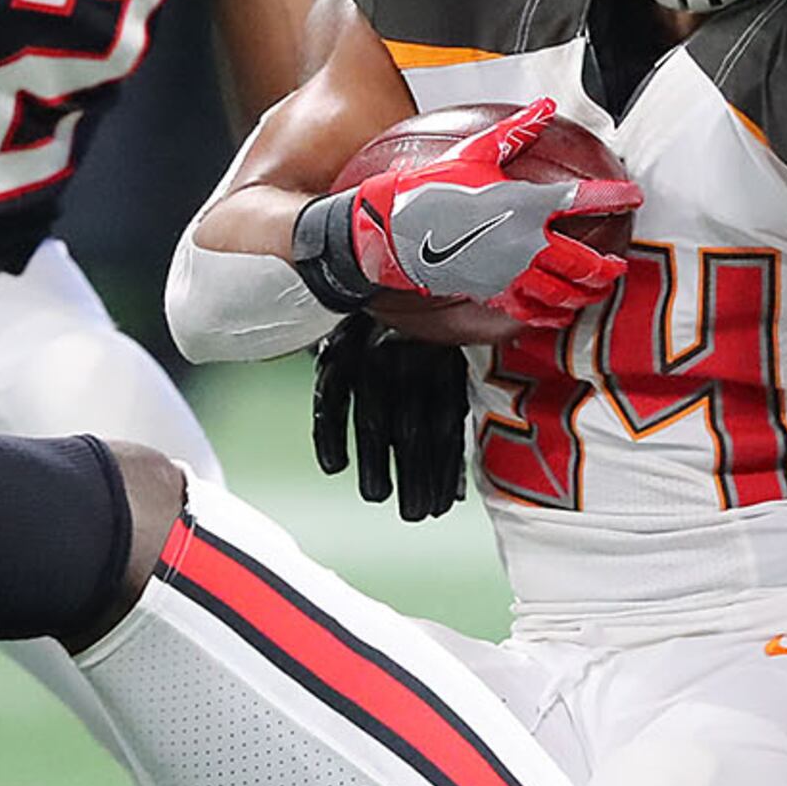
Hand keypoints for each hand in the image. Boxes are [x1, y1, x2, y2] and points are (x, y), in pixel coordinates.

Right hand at [303, 100, 640, 326]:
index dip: (615, 197)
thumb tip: (544, 106)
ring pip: (564, 293)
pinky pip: (531, 312)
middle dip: (607, 268)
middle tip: (617, 266)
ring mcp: (511, 273)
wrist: (392, 229)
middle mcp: (526, 243)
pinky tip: (558, 315)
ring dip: (586, 294)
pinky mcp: (492, 293)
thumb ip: (515, 132)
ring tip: (596, 292)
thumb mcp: (474, 152)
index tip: (634, 196)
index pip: (584, 201)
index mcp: (526, 204)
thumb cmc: (430, 187)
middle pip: (584, 263)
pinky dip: (551, 316)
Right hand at [311, 312, 467, 522]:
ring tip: (377, 495)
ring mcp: (371, 353)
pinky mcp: (335, 350)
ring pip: (373, 416)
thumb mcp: (443, 355)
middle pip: (412, 425)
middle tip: (414, 514)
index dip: (444, 468)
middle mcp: (410, 356)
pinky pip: (331, 397)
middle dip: (414, 474)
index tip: (441, 506)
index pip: (446, 423)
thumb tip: (456, 489)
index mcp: (443, 357)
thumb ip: (448, 412)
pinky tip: (333, 466)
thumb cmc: (416, 328)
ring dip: (374, 461)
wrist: (368, 271)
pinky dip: (330, 433)